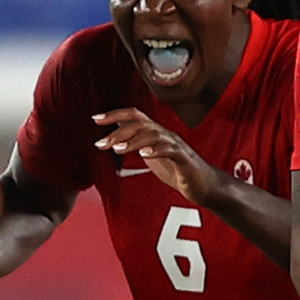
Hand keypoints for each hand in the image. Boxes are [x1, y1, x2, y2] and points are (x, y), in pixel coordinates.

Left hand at [94, 109, 221, 203]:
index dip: (115, 114)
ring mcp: (175, 145)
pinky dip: (157, 150)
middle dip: (118, 132)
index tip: (96, 118)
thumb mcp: (152, 154)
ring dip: (133, 141)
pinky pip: (171, 149)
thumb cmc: (178, 170)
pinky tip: (145, 154)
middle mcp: (165, 134)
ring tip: (117, 149)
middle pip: (140, 123)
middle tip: (101, 143)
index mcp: (156, 133)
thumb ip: (137, 144)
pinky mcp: (184, 159)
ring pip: (153, 134)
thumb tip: (116, 136)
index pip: (134, 116)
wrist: (203, 185)